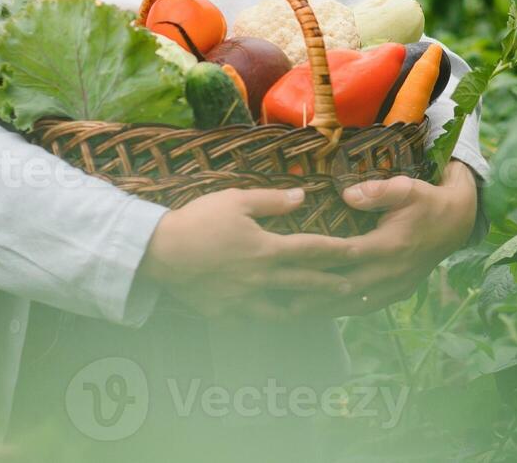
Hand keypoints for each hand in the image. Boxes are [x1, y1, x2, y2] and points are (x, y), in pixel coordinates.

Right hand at [135, 187, 355, 318]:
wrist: (159, 252)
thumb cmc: (198, 221)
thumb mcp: (236, 200)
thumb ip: (272, 201)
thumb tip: (302, 196)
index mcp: (266, 249)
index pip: (311, 251)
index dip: (337, 251)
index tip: (357, 251)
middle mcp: (260, 278)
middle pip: (304, 284)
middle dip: (331, 286)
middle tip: (352, 288)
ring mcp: (242, 300)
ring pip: (282, 310)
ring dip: (304, 309)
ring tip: (319, 308)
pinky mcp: (224, 313)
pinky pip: (251, 320)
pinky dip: (266, 318)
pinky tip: (273, 317)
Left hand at [281, 161, 479, 318]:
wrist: (457, 223)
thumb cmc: (427, 201)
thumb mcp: (407, 187)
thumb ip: (378, 191)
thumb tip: (346, 195)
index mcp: (390, 245)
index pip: (346, 256)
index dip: (317, 261)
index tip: (288, 264)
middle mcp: (391, 272)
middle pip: (343, 288)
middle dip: (310, 294)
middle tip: (275, 297)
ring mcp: (395, 287)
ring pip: (352, 305)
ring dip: (321, 309)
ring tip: (288, 311)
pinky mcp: (398, 294)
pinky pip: (365, 308)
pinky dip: (341, 312)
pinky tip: (320, 312)